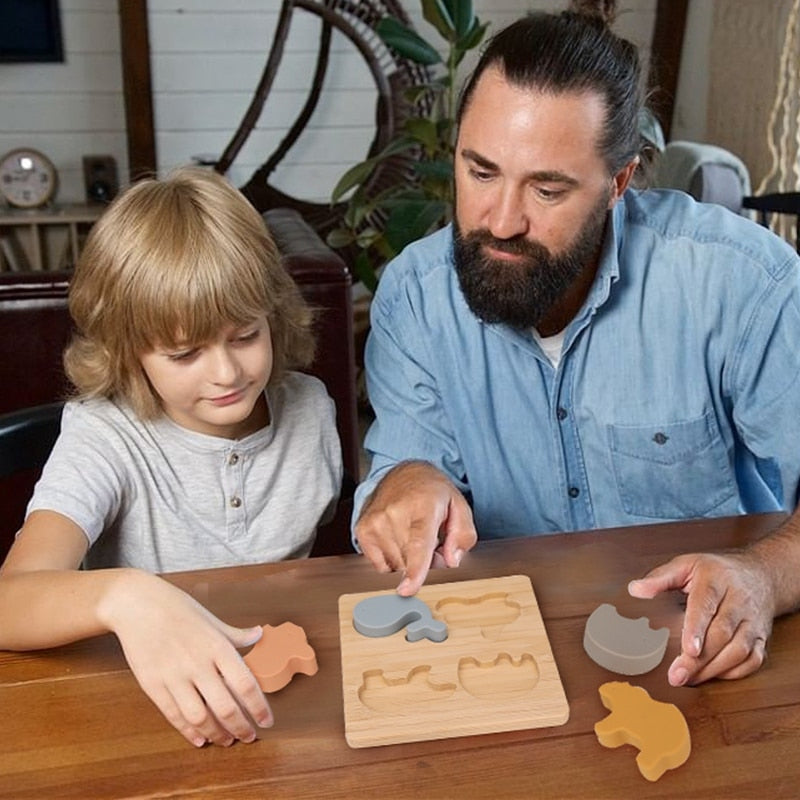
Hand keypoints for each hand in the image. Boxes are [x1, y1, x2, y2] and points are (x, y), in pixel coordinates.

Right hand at [100, 571, 272, 746]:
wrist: (137, 604)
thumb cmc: (177, 608)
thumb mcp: (211, 618)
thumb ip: (235, 634)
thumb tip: (259, 634)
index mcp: (217, 646)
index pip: (245, 684)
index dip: (259, 707)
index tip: (267, 721)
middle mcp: (198, 663)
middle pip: (225, 707)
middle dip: (241, 727)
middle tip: (249, 736)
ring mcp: (174, 676)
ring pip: (200, 717)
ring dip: (216, 734)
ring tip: (227, 740)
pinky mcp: (152, 684)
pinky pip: (173, 715)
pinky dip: (189, 731)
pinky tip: (200, 738)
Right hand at [355, 461, 476, 595]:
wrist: (404, 473)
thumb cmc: (432, 491)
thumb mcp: (458, 506)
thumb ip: (462, 535)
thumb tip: (450, 562)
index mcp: (422, 506)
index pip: (418, 544)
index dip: (415, 570)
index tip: (407, 591)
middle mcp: (394, 513)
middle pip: (409, 561)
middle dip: (424, 562)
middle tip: (431, 542)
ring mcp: (374, 522)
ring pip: (395, 565)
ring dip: (407, 560)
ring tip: (413, 536)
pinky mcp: (362, 530)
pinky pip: (380, 564)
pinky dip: (392, 559)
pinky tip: (398, 540)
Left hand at [628, 551, 775, 685]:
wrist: (760, 574)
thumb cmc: (716, 571)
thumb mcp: (686, 565)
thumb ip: (660, 577)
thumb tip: (635, 589)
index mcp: (717, 580)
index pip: (707, 605)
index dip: (697, 628)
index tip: (688, 649)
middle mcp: (739, 601)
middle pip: (722, 633)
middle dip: (700, 659)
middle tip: (677, 675)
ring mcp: (753, 621)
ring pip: (740, 650)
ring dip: (714, 669)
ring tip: (689, 679)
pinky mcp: (762, 637)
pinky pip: (753, 660)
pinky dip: (734, 672)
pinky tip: (712, 675)